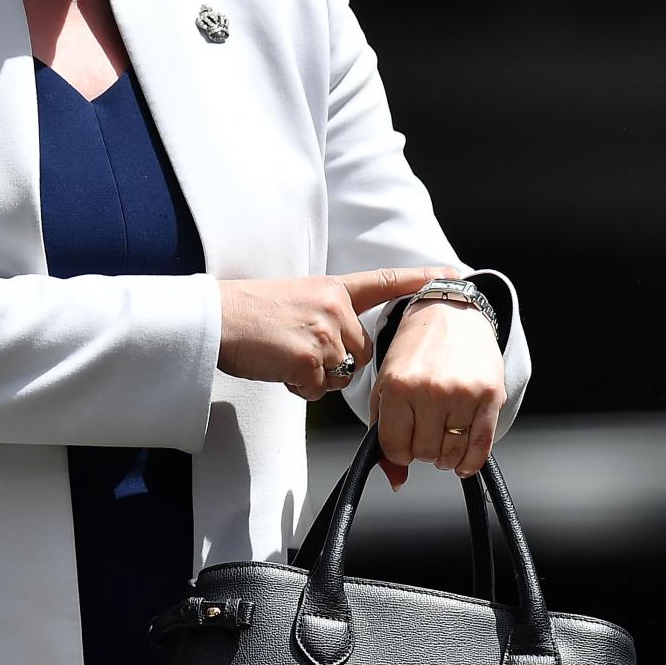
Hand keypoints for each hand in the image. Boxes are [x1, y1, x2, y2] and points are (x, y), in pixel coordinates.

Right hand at [218, 267, 452, 399]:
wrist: (215, 318)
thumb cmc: (247, 312)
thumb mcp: (295, 299)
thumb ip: (326, 316)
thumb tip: (342, 353)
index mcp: (331, 288)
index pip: (382, 282)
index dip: (417, 279)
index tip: (449, 274)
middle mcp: (334, 307)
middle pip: (361, 354)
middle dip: (336, 364)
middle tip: (296, 351)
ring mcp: (324, 333)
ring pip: (341, 376)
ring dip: (316, 378)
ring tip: (283, 356)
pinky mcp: (309, 359)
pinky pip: (319, 390)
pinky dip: (299, 388)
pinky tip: (277, 368)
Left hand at [372, 296, 504, 486]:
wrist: (450, 313)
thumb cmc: (415, 349)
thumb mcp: (387, 383)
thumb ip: (383, 432)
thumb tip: (396, 481)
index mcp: (399, 385)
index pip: (395, 447)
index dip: (397, 451)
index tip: (403, 441)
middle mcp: (431, 390)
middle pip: (425, 453)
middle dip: (422, 450)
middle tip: (424, 432)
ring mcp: (463, 393)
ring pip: (452, 453)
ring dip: (445, 456)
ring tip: (443, 437)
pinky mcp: (490, 394)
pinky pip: (482, 446)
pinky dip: (471, 461)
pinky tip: (463, 462)